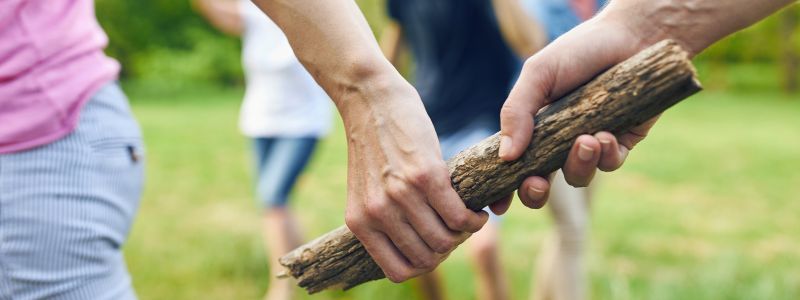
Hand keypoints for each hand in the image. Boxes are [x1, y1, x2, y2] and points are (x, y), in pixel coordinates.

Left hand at [341, 78, 487, 281]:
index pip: (399, 271)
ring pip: (446, 241)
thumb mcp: (367, 192)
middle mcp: (378, 214)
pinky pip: (459, 217)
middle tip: (456, 229)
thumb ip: (383, 220)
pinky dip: (475, 220)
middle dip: (448, 249)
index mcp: (360, 223)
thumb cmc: (374, 146)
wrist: (370, 101)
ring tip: (469, 219)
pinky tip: (477, 211)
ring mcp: (401, 196)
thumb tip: (418, 247)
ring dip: (465, 235)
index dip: (424, 264)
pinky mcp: (425, 176)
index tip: (435, 246)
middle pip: (428, 258)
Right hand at [495, 8, 661, 209]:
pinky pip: (609, 164)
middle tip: (537, 183)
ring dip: (578, 165)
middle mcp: (557, 141)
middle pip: (540, 185)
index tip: (496, 204)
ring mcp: (589, 144)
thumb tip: (506, 156)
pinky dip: (606, 156)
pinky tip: (606, 134)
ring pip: (577, 176)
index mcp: (532, 127)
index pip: (512, 165)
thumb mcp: (538, 75)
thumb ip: (517, 112)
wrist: (631, 37)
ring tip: (586, 139)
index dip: (502, 188)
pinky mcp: (621, 142)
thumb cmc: (579, 51)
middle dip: (535, 193)